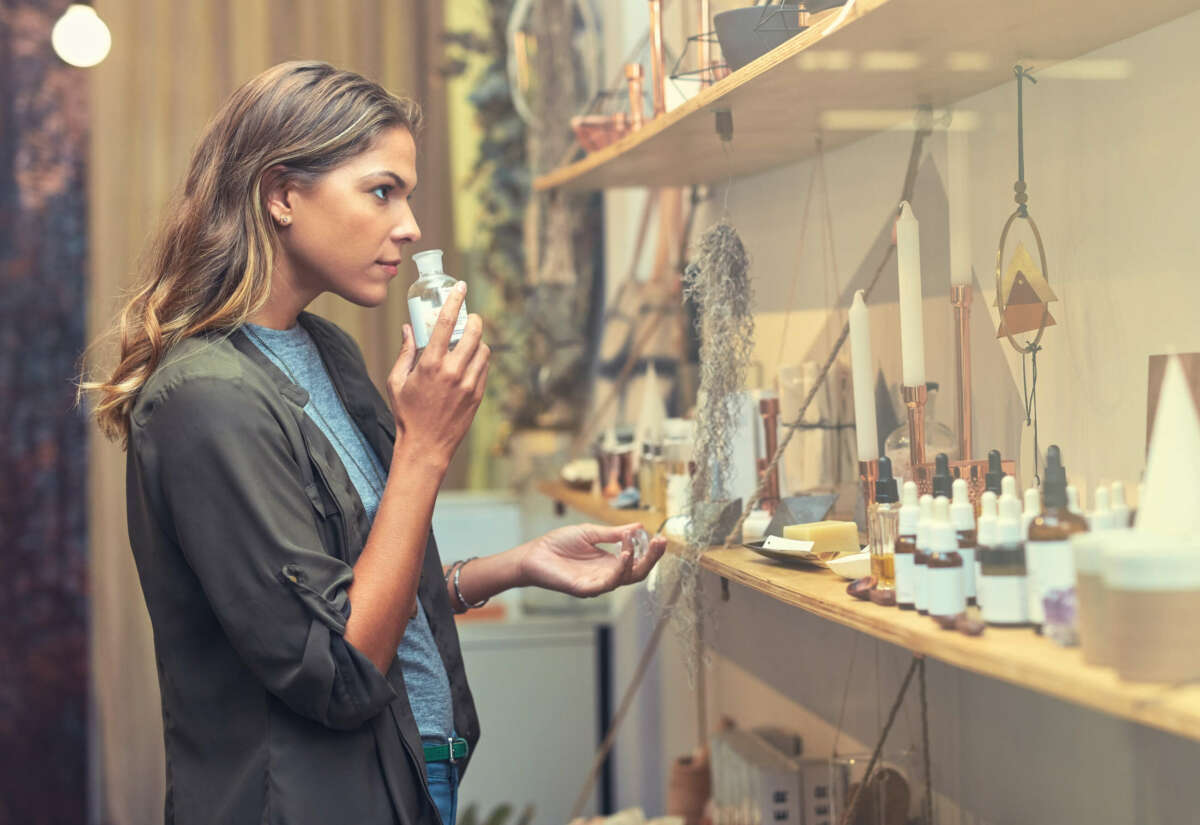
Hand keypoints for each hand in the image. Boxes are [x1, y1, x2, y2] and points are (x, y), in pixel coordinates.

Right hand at [387, 283, 489, 467]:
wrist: (426, 446)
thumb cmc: (407, 413)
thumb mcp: (397, 381)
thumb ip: (404, 352)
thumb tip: (408, 328)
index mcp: (429, 364)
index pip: (446, 322)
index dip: (455, 300)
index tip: (461, 287)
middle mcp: (452, 371)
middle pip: (473, 332)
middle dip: (474, 319)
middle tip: (470, 317)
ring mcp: (468, 384)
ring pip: (483, 350)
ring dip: (478, 341)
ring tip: (469, 342)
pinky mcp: (477, 395)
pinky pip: (485, 368)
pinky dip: (480, 359)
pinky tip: (470, 361)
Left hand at [519, 523, 666, 597]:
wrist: (534, 554)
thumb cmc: (559, 544)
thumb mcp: (591, 533)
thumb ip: (614, 533)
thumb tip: (639, 527)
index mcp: (609, 563)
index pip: (637, 561)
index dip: (650, 551)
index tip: (659, 536)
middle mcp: (606, 576)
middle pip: (637, 572)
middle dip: (652, 558)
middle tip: (661, 542)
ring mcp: (597, 584)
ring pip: (625, 579)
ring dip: (637, 562)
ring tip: (642, 544)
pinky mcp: (584, 589)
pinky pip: (607, 584)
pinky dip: (619, 570)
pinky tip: (625, 555)